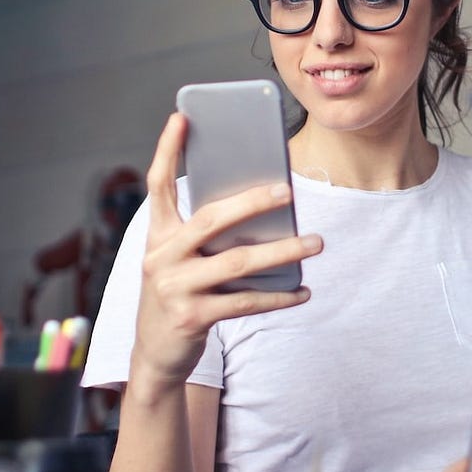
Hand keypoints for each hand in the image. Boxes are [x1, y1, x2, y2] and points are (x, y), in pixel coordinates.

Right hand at [129, 112, 321, 395]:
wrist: (155, 355)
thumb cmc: (178, 294)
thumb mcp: (180, 260)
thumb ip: (206, 235)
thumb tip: (263, 209)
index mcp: (157, 235)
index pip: (158, 185)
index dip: (166, 150)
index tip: (181, 117)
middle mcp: (161, 257)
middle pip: (211, 219)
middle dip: (251, 202)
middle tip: (287, 191)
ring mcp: (175, 288)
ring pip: (237, 262)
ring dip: (282, 251)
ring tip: (315, 242)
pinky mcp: (192, 317)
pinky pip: (246, 302)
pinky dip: (279, 297)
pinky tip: (303, 290)